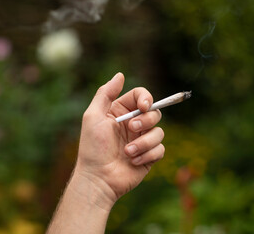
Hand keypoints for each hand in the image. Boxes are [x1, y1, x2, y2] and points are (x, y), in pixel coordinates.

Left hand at [74, 73, 163, 205]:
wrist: (98, 179)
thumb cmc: (93, 148)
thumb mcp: (93, 116)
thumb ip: (105, 94)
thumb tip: (120, 75)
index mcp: (121, 112)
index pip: (141, 96)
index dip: (146, 98)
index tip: (143, 107)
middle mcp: (134, 124)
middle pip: (155, 112)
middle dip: (146, 120)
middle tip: (133, 128)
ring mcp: (142, 140)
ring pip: (159, 132)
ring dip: (144, 142)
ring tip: (127, 152)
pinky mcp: (149, 156)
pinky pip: (160, 149)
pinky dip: (148, 155)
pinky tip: (133, 162)